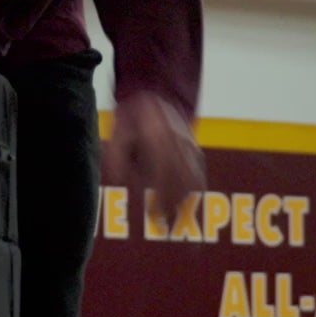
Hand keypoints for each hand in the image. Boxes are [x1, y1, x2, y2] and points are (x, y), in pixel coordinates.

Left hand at [102, 89, 205, 227]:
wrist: (157, 91)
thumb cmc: (134, 113)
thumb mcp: (118, 130)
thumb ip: (116, 155)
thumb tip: (116, 181)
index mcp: (157, 137)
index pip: (162, 176)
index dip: (160, 199)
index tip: (154, 217)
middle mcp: (177, 142)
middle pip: (181, 182)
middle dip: (174, 207)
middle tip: (166, 225)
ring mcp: (189, 144)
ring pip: (194, 179)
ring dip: (187, 201)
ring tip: (177, 218)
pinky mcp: (194, 146)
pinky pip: (199, 172)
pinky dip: (195, 189)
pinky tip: (187, 201)